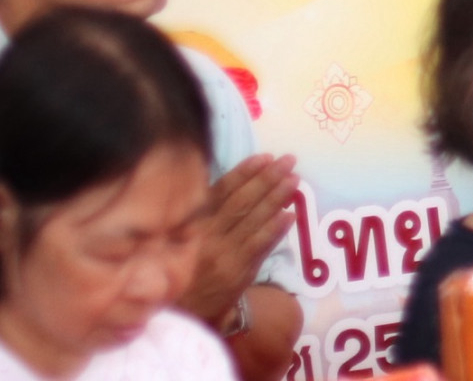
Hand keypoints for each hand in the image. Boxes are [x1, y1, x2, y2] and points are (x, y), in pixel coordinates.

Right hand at [180, 154, 297, 324]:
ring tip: (294, 180)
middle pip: (242, 202)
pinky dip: (276, 229)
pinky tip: (290, 214)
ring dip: (277, 198)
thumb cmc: (182, 269)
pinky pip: (260, 246)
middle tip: (289, 160)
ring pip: (254, 221)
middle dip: (267, 178)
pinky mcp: (237, 273)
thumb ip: (202, 214)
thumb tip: (236, 182)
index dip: (244, 172)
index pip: (221, 191)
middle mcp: (207, 237)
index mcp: (192, 224)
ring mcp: (224, 255)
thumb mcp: (182, 238)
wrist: (178, 315)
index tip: (265, 157)